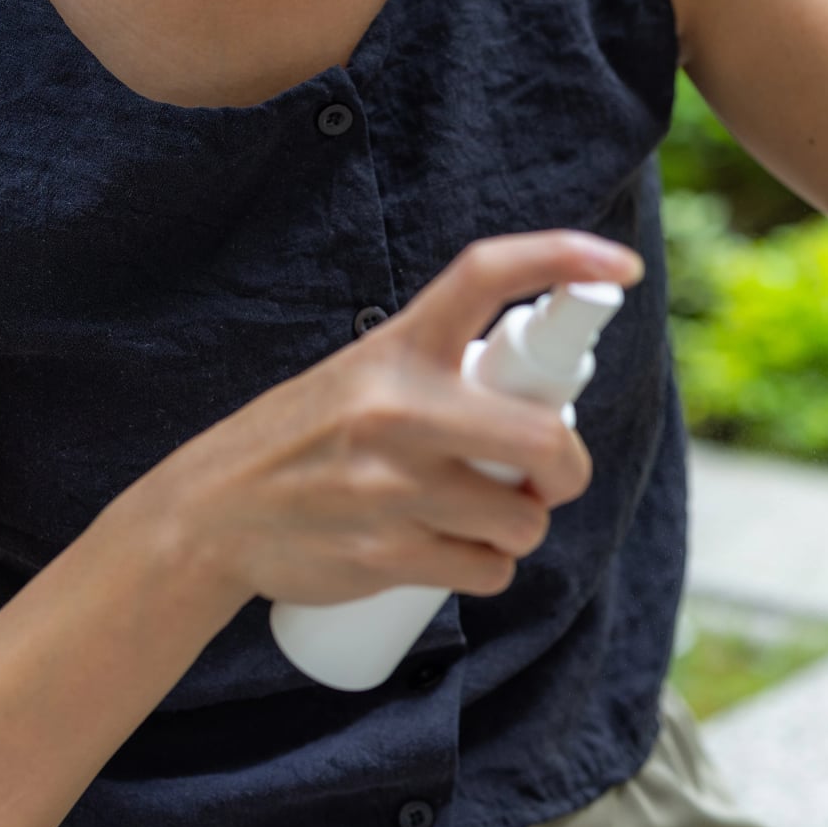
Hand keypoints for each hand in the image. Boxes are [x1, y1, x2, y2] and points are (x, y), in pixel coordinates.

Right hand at [113, 229, 645, 609]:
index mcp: (398, 348)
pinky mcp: (385, 552)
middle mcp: (398, 408)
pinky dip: (489, 569)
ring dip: (522, 528)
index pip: (485, 274)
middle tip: (552, 480)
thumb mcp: (363, 376)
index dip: (563, 257)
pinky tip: (454, 556)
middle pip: (544, 439)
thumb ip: (442, 371)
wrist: (206, 517)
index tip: (621, 266)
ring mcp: (391, 484)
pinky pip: (488, 569)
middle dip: (569, 470)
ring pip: (524, 518)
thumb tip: (545, 395)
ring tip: (482, 518)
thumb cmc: (308, 440)